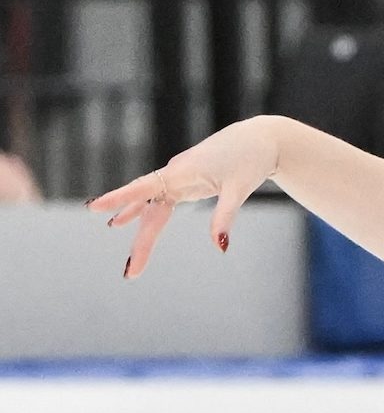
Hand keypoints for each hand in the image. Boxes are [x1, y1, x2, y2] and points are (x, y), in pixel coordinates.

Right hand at [89, 117, 280, 277]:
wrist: (260, 139)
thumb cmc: (250, 160)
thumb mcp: (239, 189)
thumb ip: (225, 217)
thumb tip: (220, 246)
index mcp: (182, 172)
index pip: (143, 187)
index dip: (119, 199)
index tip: (94, 207)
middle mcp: (174, 174)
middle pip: (148, 209)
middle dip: (141, 242)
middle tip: (131, 272)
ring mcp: (178, 177)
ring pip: (151, 206)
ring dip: (140, 231)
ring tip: (131, 260)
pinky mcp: (185, 180)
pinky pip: (159, 200)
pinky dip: (144, 213)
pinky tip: (123, 222)